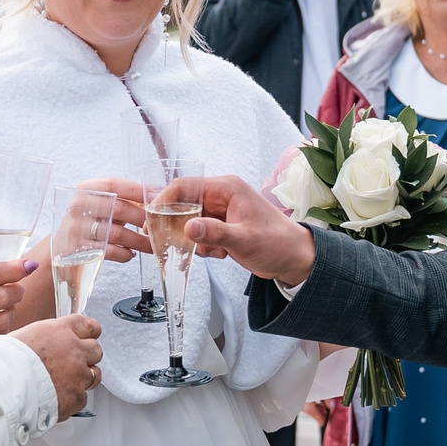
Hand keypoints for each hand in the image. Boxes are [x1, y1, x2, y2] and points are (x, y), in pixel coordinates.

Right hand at [9, 313, 103, 417]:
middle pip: (96, 349)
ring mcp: (78, 375)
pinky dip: (73, 399)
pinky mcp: (76, 397)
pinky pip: (82, 397)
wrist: (5, 390)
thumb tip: (48, 343)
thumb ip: (45, 339)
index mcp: (60, 331)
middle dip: (88, 356)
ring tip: (66, 382)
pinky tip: (58, 398)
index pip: (88, 325)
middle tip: (74, 362)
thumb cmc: (5, 363)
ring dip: (84, 377)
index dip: (90, 331)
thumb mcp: (24, 337)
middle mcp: (74, 350)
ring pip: (94, 374)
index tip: (89, 335)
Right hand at [14, 179, 153, 323]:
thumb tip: (158, 198)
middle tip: (158, 226)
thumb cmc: (88, 224)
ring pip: (118, 233)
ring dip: (140, 241)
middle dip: (143, 219)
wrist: (59, 250)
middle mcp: (79, 207)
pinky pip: (110, 251)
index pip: (113, 184)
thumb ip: (123, 200)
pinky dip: (125, 254)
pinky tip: (130, 254)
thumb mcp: (100, 206)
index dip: (137, 190)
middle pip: (119, 209)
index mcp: (85, 190)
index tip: (156, 198)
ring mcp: (77, 229)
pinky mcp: (79, 251)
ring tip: (152, 245)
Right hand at [176, 174, 316, 287]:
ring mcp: (221, 212)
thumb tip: (189, 228)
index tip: (152, 219)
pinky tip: (218, 255)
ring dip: (192, 239)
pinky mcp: (221, 227)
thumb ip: (216, 233)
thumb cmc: (277, 243)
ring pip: (189, 221)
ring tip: (211, 252)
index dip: (165, 200)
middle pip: (183, 204)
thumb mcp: (245, 239)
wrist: (294, 259)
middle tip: (169, 242)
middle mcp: (222, 196)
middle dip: (176, 225)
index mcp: (227, 188)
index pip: (185, 186)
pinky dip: (202, 246)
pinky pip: (199, 233)